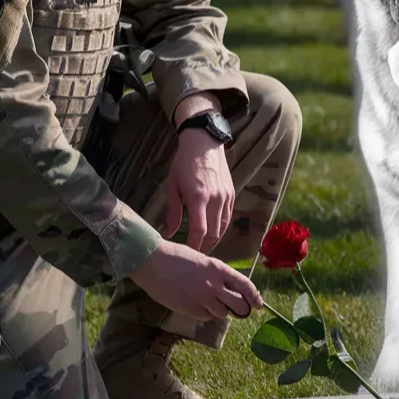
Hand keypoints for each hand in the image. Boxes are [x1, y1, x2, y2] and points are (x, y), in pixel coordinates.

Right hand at [129, 238, 263, 320]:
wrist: (153, 262)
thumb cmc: (175, 257)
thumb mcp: (201, 260)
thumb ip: (216, 275)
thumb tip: (227, 289)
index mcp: (217, 268)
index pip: (244, 284)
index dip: (254, 296)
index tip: (259, 304)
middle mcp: (213, 284)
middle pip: (238, 305)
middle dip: (240, 309)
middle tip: (236, 309)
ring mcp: (201, 298)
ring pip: (221, 314)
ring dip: (218, 310)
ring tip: (207, 300)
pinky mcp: (189, 308)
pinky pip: (205, 317)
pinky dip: (204, 314)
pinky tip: (195, 303)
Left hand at [163, 128, 234, 253]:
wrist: (204, 143)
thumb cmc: (184, 164)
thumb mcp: (173, 186)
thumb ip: (172, 212)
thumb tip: (167, 233)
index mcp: (198, 197)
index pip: (199, 231)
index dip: (194, 246)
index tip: (188, 255)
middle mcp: (215, 199)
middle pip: (214, 233)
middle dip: (204, 246)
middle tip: (194, 254)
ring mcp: (226, 197)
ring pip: (223, 227)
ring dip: (214, 239)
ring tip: (203, 246)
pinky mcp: (232, 194)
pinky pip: (228, 217)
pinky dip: (221, 227)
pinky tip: (213, 232)